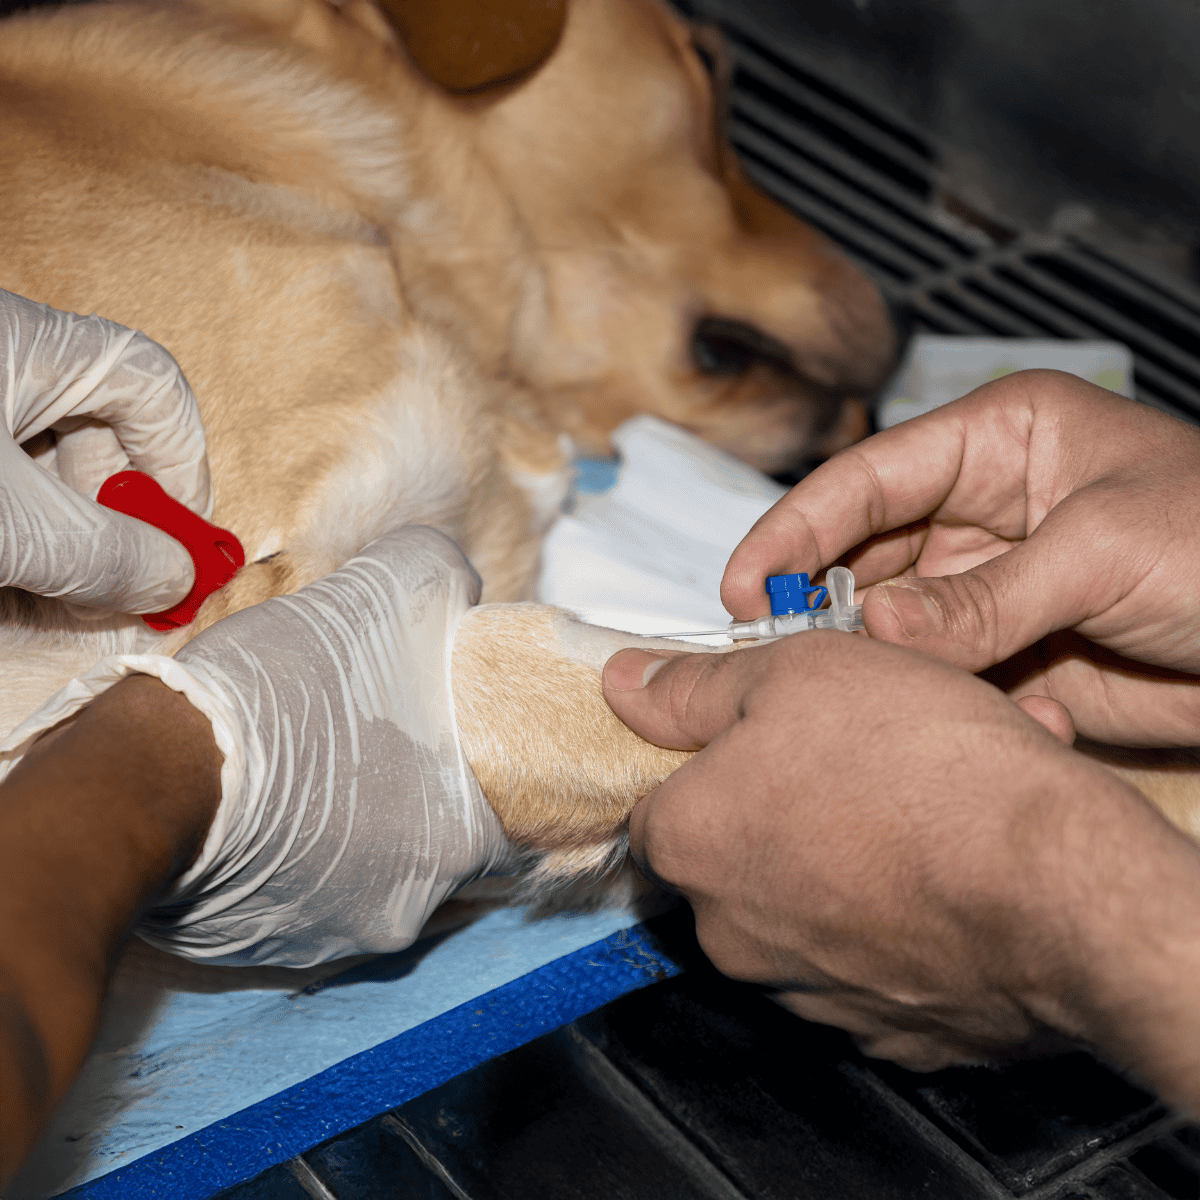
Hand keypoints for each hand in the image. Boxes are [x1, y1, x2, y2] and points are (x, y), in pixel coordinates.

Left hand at [0, 289, 210, 612]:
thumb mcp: (6, 527)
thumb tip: (175, 578)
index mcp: (19, 337)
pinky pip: (2, 469)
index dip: (182, 463)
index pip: (150, 380)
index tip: (182, 538)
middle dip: (122, 506)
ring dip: (68, 525)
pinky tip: (13, 568)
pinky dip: (19, 522)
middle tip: (123, 576)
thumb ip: (104, 555)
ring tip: (57, 584)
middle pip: (98, 420)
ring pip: (43, 452)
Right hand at [0, 526, 510, 966]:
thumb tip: (457, 584)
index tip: (445, 727)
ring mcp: (322, 939)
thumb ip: (444, 578)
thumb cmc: (285, 691)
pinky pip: (288, 892)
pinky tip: (261, 800)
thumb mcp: (387, 591)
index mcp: (455, 846)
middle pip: (427, 842)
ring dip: (339, 824)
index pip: (504, 813)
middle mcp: (401, 912)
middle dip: (401, 789)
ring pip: (353, 870)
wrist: (148, 769)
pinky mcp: (250, 949)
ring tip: (305, 759)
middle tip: (367, 732)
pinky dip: (282, 852)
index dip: (479, 761)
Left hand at [602, 633, 1199, 1101]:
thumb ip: (697, 684)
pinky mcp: (890, 1030)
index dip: (711, 762)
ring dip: (853, 853)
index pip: (660, 803)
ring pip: (813, 904)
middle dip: (788, 806)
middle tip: (863, 758)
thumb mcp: (797, 671)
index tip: (768, 738)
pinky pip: (878, 958)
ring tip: (927, 802)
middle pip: (736, 855)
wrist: (1059, 886)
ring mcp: (810, 994)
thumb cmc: (924, 766)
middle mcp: (733, 933)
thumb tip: (626, 681)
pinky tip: (957, 867)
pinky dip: (904, 915)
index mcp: (691, 843)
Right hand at [722, 370, 1199, 744]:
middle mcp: (982, 510)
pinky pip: (938, 674)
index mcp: (999, 443)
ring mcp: (992, 585)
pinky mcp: (1010, 652)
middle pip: (865, 552)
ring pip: (892, 621)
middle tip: (767, 651)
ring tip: (830, 691)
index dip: (797, 529)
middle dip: (817, 599)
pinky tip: (921, 715)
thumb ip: (982, 597)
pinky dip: (923, 697)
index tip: (744, 585)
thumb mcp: (1102, 550)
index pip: (870, 480)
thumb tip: (870, 627)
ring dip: (866, 655)